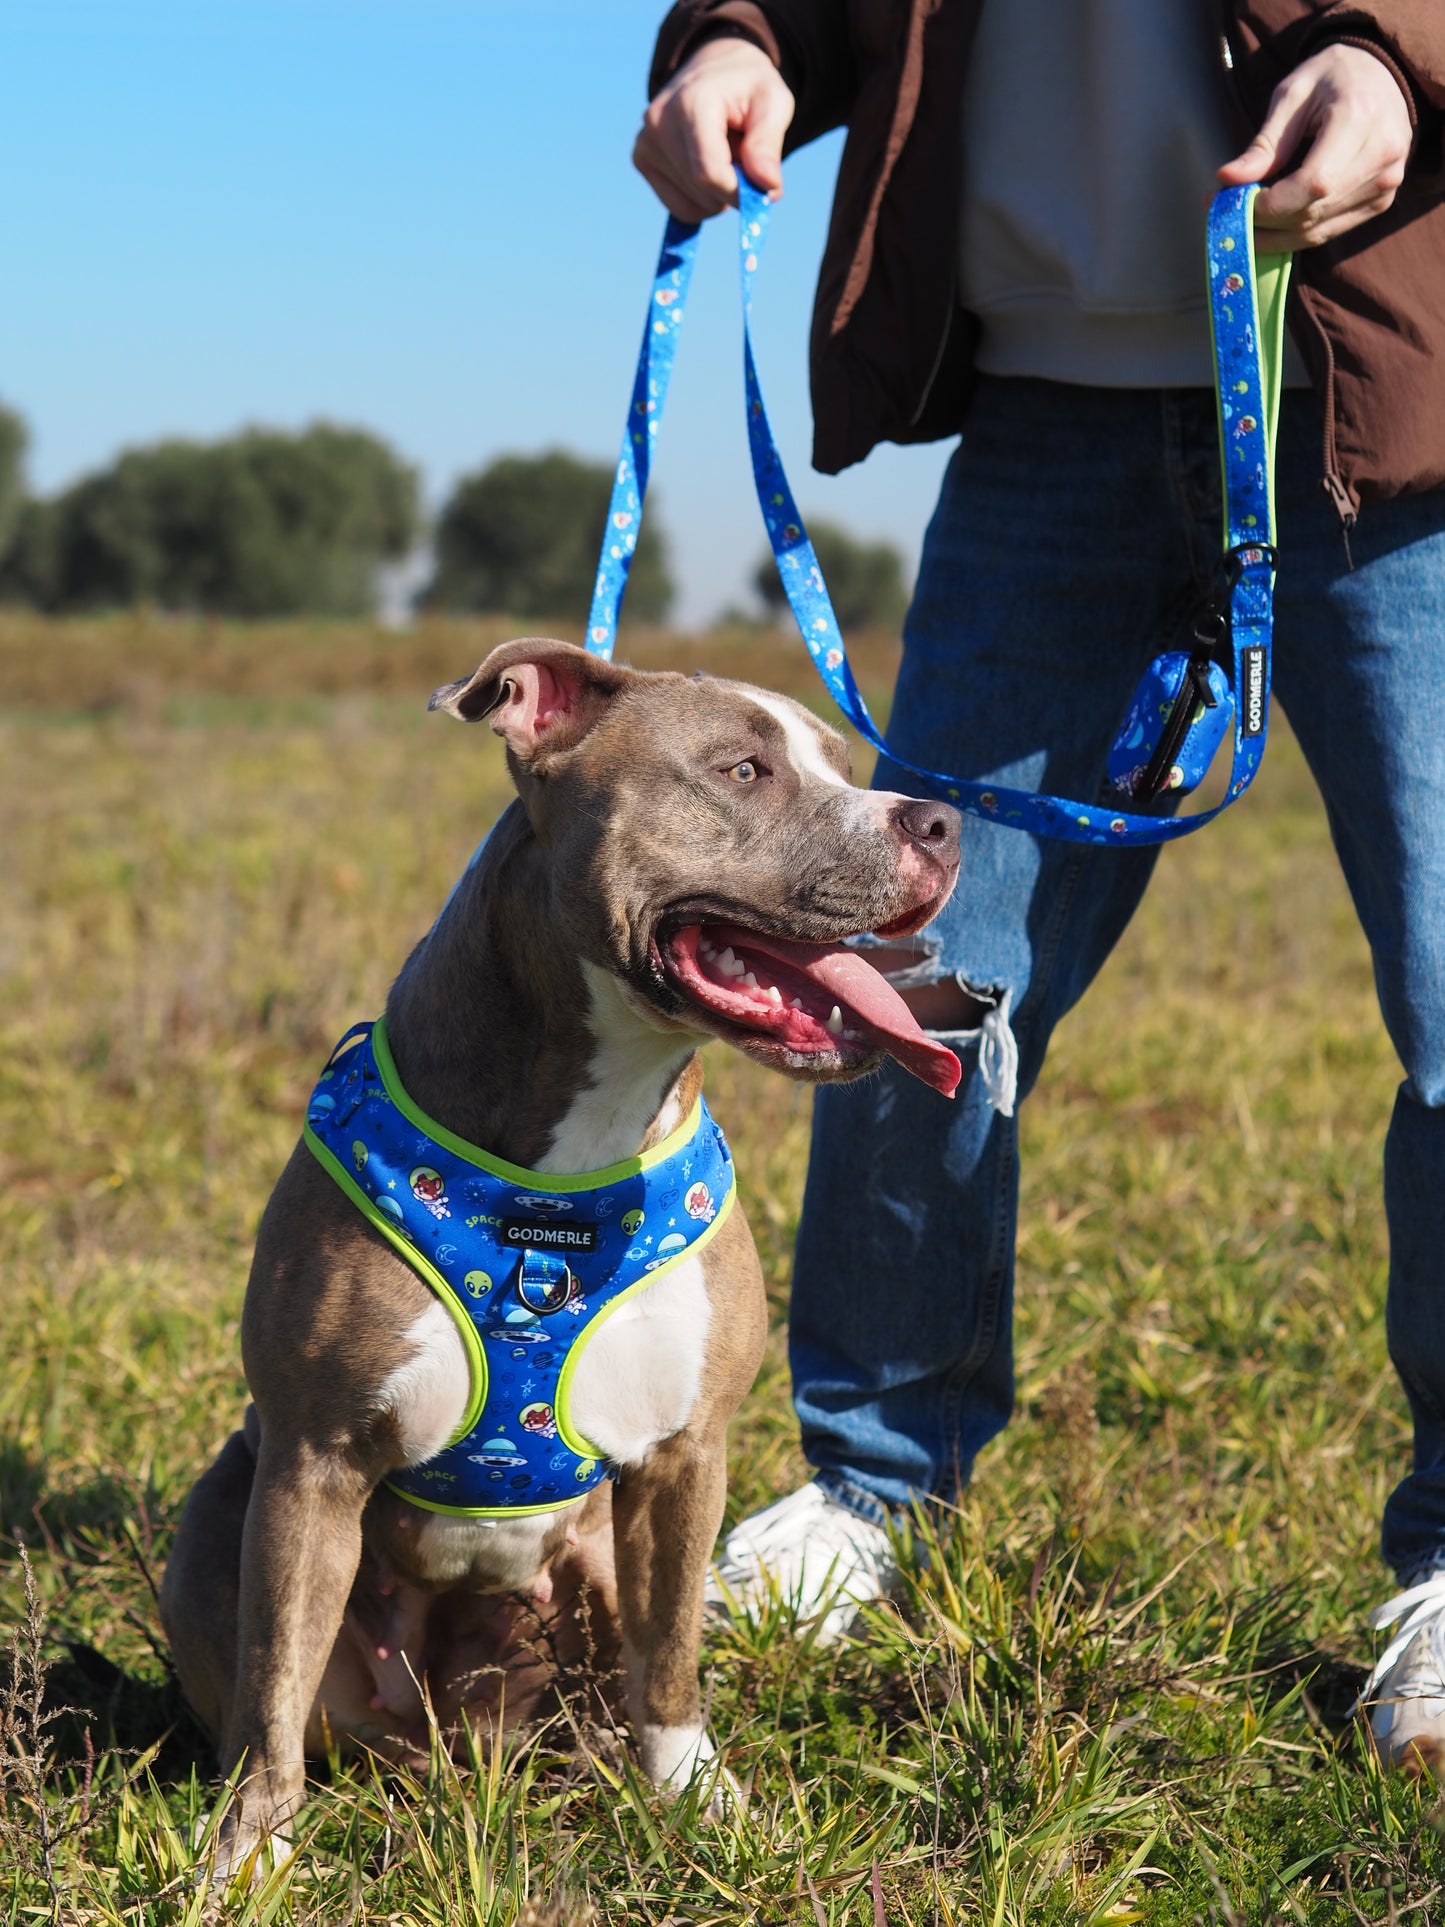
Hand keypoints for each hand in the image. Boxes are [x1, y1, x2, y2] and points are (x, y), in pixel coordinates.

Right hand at [634, 37, 794, 221]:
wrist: (714, 66)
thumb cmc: (748, 87)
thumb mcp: (773, 102)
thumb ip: (769, 145)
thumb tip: (768, 188)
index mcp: (691, 103)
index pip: (710, 174)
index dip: (741, 193)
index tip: (765, 191)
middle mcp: (659, 122)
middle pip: (704, 193)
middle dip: (734, 189)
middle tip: (745, 158)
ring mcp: (645, 142)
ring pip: (693, 207)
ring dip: (718, 194)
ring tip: (723, 154)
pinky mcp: (641, 159)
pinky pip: (680, 208)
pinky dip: (702, 200)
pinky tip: (706, 166)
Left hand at [1218, 43, 1411, 250]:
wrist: (1382, 74)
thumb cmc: (1332, 77)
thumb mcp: (1292, 96)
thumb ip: (1264, 143)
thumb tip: (1226, 180)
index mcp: (1359, 119)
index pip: (1311, 185)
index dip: (1268, 206)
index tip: (1231, 203)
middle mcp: (1381, 156)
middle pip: (1311, 214)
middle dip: (1261, 223)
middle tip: (1224, 215)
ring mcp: (1386, 183)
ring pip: (1317, 231)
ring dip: (1272, 235)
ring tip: (1243, 220)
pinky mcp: (1382, 201)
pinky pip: (1329, 231)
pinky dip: (1295, 234)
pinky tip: (1271, 223)